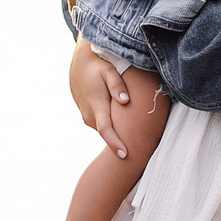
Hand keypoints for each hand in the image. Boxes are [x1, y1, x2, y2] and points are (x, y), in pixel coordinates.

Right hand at [69, 41, 134, 158]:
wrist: (79, 65)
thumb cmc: (98, 66)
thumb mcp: (109, 71)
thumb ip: (117, 86)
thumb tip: (125, 101)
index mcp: (96, 105)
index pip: (106, 129)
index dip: (115, 143)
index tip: (125, 155)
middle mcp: (89, 114)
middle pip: (108, 133)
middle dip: (120, 143)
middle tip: (140, 153)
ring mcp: (87, 116)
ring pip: (105, 129)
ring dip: (117, 134)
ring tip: (136, 140)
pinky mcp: (88, 115)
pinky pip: (102, 125)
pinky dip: (112, 126)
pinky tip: (124, 125)